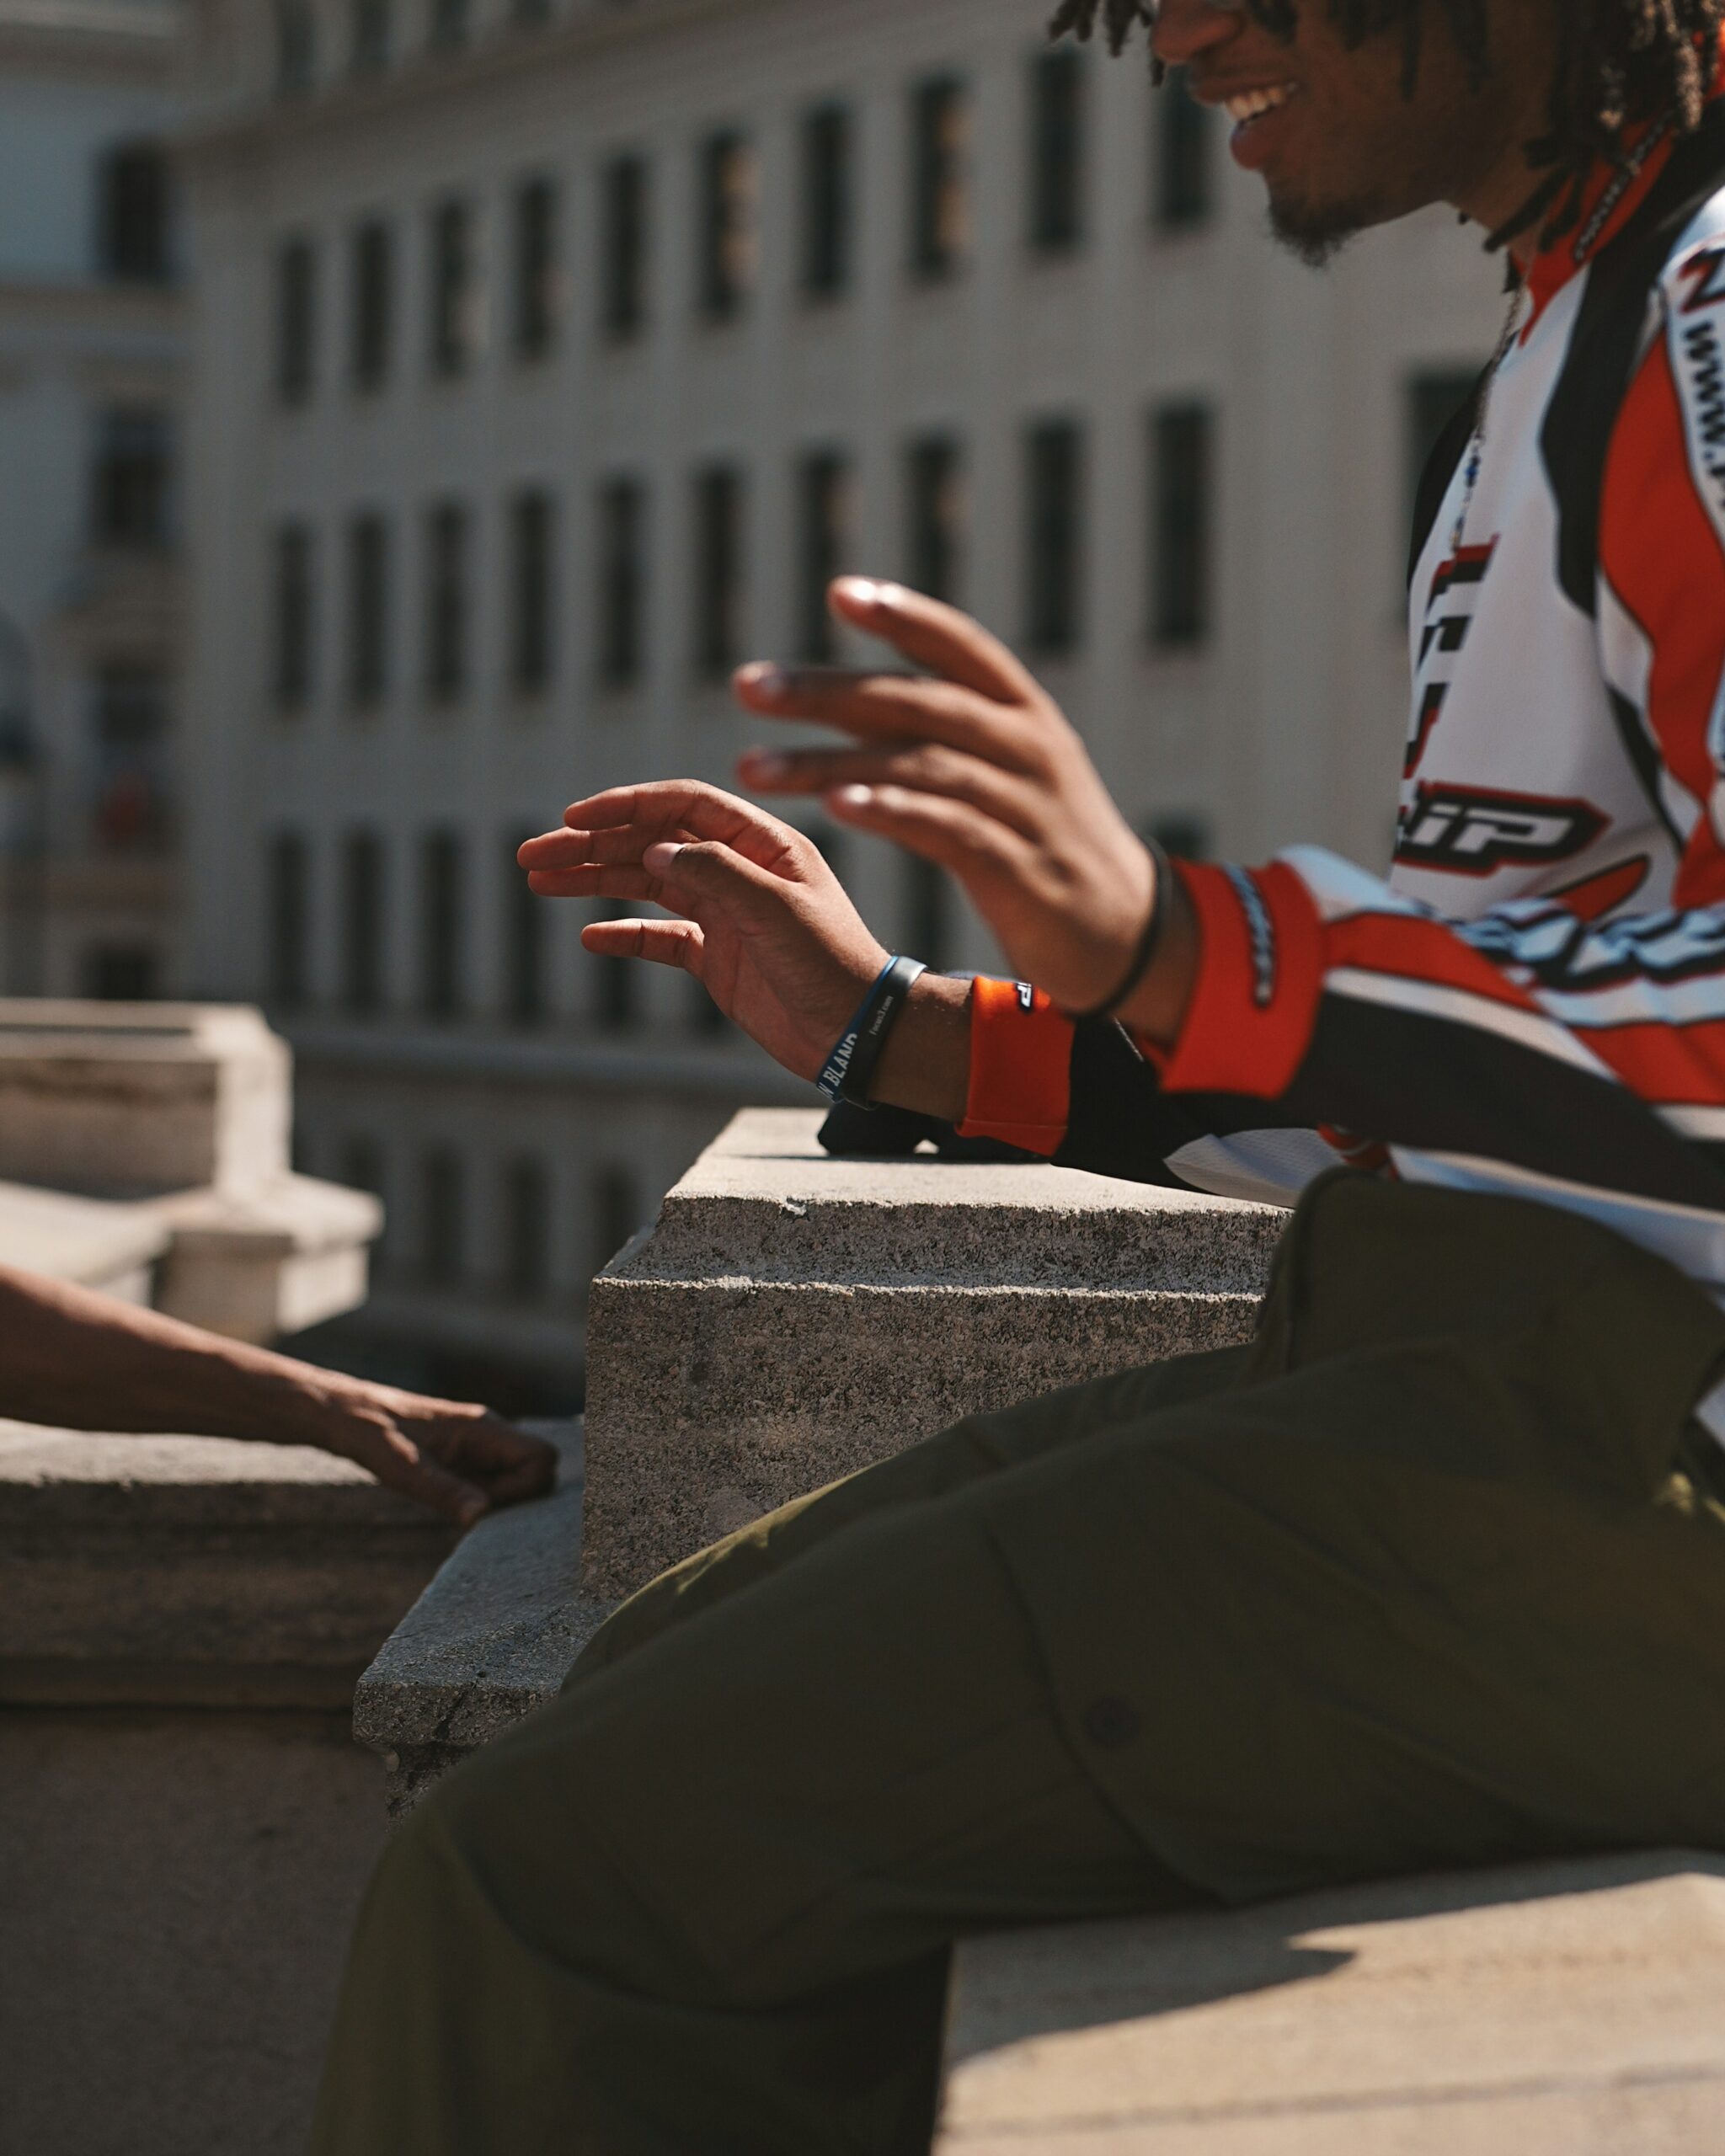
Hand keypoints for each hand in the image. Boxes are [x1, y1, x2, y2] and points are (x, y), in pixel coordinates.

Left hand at [305, 1384, 558, 1528]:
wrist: (347, 1416)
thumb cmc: (372, 1435)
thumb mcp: (403, 1469)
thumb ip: (444, 1491)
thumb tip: (482, 1516)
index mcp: (485, 1428)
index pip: (542, 1458)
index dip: (523, 1489)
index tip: (483, 1500)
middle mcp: (490, 1434)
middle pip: (537, 1472)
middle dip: (513, 1499)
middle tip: (468, 1505)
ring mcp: (480, 1446)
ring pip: (516, 1480)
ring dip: (494, 1501)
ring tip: (453, 1501)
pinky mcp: (467, 1458)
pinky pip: (494, 1482)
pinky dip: (479, 1498)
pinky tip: (448, 1499)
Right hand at [518, 784, 889, 1079]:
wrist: (857, 1034)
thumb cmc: (831, 965)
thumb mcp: (776, 911)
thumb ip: (715, 874)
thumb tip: (654, 850)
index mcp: (763, 843)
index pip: (683, 805)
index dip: (627, 805)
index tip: (575, 818)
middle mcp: (740, 870)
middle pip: (652, 842)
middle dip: (591, 844)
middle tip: (533, 855)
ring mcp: (726, 913)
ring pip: (646, 885)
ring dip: (594, 880)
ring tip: (540, 882)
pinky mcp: (717, 958)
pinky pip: (660, 937)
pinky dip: (624, 934)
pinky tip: (589, 936)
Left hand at [734, 578, 1192, 1031]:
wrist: (1128, 933)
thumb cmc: (1048, 847)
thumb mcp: (1007, 775)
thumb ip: (940, 735)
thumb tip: (847, 697)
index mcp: (1026, 715)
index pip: (962, 647)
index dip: (905, 616)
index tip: (839, 592)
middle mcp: (1028, 748)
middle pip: (917, 702)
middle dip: (827, 691)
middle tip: (748, 686)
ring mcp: (1027, 807)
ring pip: (917, 766)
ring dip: (830, 763)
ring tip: (755, 767)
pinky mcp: (1020, 870)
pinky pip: (948, 830)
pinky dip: (891, 813)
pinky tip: (837, 808)